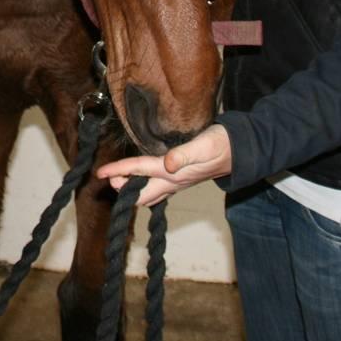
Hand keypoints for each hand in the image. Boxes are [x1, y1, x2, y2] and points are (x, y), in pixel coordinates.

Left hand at [96, 124, 231, 206]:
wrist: (239, 152)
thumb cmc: (221, 145)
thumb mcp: (204, 145)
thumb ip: (185, 155)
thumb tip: (167, 164)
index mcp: (173, 172)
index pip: (139, 171)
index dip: (119, 171)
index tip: (101, 173)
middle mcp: (172, 181)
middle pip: (140, 194)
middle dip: (122, 187)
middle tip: (109, 177)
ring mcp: (177, 184)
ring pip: (147, 195)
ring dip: (132, 190)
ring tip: (120, 179)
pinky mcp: (181, 180)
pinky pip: (156, 190)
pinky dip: (143, 187)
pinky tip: (142, 180)